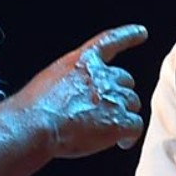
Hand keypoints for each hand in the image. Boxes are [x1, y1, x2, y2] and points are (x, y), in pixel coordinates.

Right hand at [16, 24, 147, 158]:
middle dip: (118, 95)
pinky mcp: (120, 121)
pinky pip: (136, 127)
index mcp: (82, 62)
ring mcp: (113, 98)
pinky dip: (130, 136)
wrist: (36, 124)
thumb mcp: (50, 80)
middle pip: (125, 81)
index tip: (141, 32)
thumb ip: (71, 81)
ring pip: (132, 104)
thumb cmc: (34, 108)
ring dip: (123, 115)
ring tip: (107, 130)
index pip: (110, 41)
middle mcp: (102, 76)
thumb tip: (77, 96)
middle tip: (105, 111)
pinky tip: (122, 143)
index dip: (128, 35)